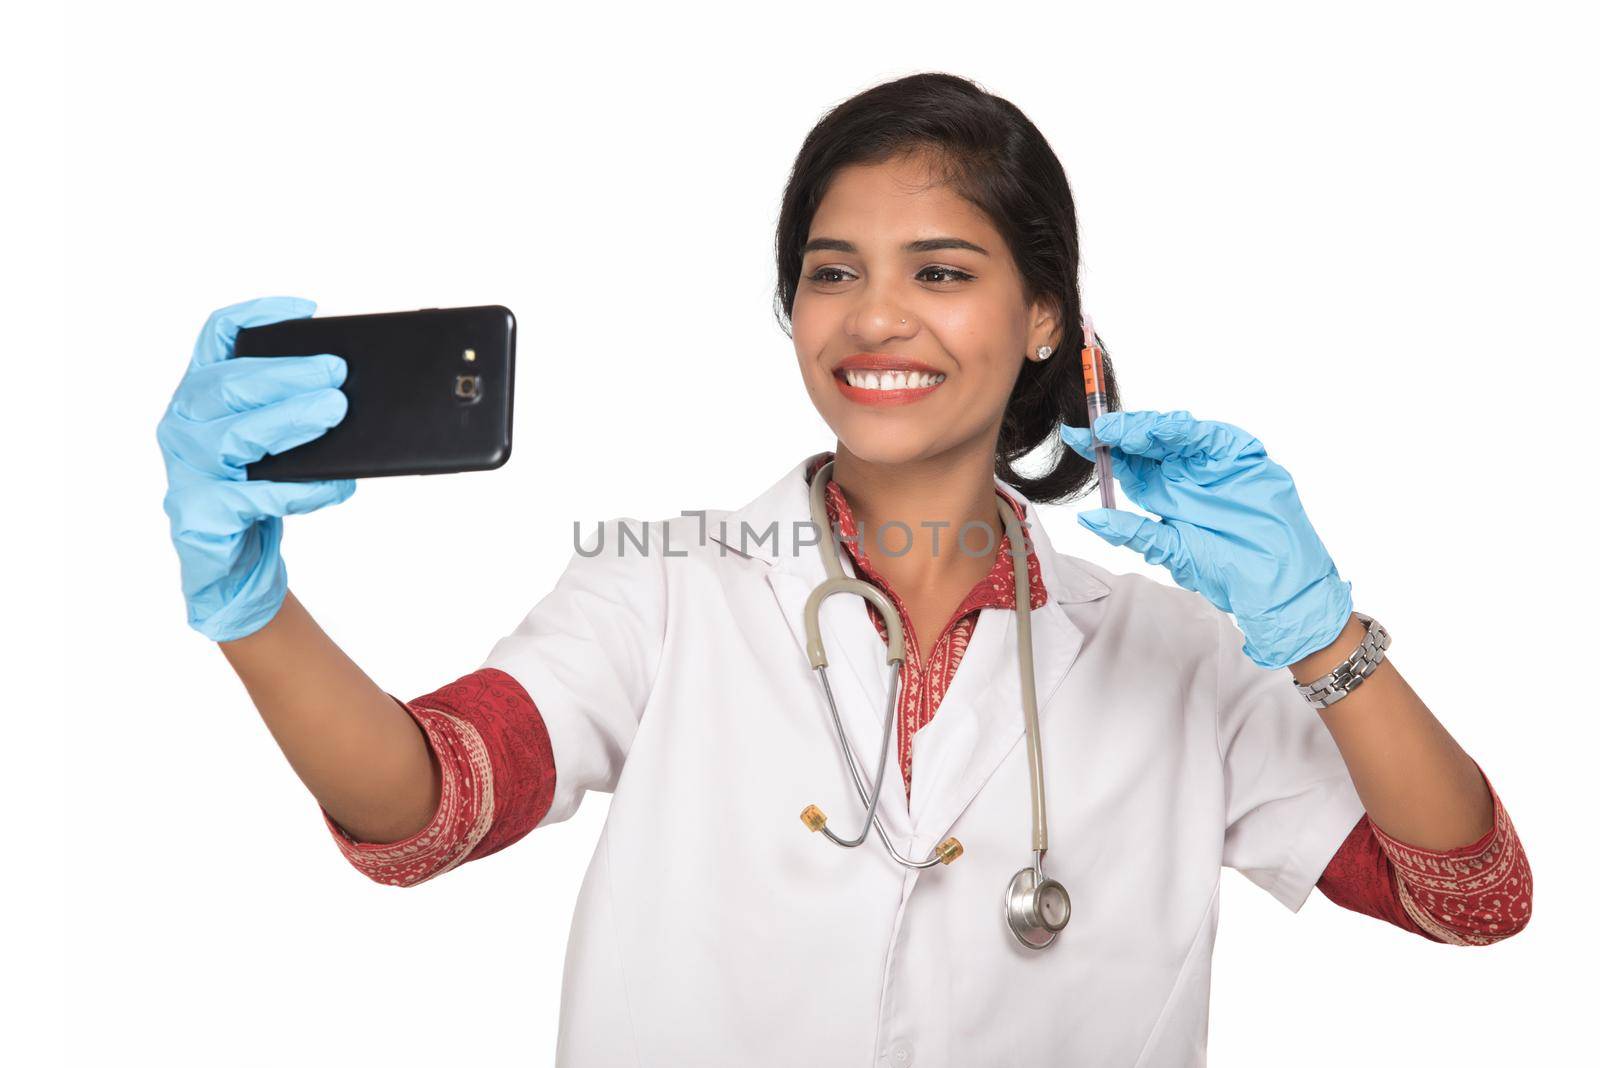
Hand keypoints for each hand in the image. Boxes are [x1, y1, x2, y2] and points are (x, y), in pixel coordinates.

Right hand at [156, 296, 354, 641]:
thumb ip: (296, 412)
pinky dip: (300, 489)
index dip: (256, 316)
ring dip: (290, 421)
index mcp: (201, 396)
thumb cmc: (259, 493)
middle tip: (337, 372)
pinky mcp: (199, 515)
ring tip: (335, 411)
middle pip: (226, 385)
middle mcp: (182, 425)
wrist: (234, 569)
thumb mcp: (278, 445)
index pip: (215, 339)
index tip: (307, 310)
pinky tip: (337, 485)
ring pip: (235, 436)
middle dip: (286, 374)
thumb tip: (352, 389)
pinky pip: (253, 496)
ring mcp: (185, 471)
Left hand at [1058, 410, 1351, 670]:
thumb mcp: (1171, 550)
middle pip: (1145, 443)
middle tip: (1098, 430)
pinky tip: (1163, 430)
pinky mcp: (1240, 456)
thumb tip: (1088, 519)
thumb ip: (1133, 531)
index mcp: (1162, 493)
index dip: (1101, 449)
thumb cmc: (1226, 571)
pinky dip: (1186, 431)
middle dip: (1120, 433)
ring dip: (1147, 427)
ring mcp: (1210, 462)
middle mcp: (1182, 473)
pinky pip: (1209, 437)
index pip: (1126, 463)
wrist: (1276, 583)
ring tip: (1123, 429)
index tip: (1075, 439)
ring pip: (1174, 433)